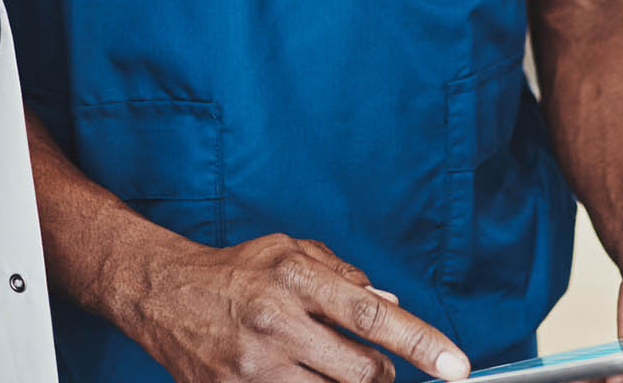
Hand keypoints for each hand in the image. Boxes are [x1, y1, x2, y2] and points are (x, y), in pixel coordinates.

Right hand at [117, 231, 470, 382]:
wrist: (165, 293)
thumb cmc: (238, 270)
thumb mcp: (293, 251)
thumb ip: (346, 275)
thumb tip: (391, 301)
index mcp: (296, 277)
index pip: (372, 315)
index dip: (420, 342)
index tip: (457, 366)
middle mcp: (277, 322)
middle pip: (360, 371)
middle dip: (381, 374)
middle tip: (375, 365)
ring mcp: (254, 365)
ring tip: (331, 366)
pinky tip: (303, 376)